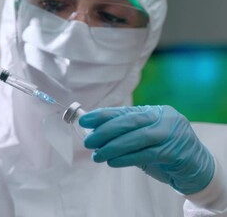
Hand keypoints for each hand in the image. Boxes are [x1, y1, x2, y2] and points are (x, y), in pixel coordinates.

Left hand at [79, 105, 214, 194]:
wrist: (196, 168)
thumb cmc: (164, 151)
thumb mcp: (144, 138)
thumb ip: (125, 133)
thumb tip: (94, 132)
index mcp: (155, 111)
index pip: (125, 111)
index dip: (102, 115)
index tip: (84, 121)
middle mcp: (164, 118)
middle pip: (130, 121)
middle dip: (105, 131)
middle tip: (88, 141)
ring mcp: (172, 133)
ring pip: (137, 138)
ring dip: (112, 147)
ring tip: (97, 155)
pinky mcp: (176, 151)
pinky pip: (146, 154)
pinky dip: (126, 158)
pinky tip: (112, 162)